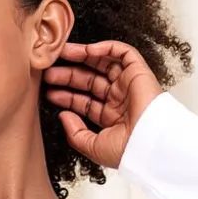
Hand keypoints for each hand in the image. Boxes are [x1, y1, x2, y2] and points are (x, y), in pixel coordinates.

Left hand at [43, 39, 163, 169]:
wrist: (148, 143)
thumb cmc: (127, 150)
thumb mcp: (93, 147)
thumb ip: (75, 133)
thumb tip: (63, 116)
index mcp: (111, 118)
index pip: (85, 102)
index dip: (66, 96)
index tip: (50, 92)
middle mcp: (119, 99)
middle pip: (90, 81)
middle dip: (69, 75)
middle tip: (49, 72)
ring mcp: (128, 85)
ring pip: (102, 63)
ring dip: (82, 56)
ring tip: (62, 52)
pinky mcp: (138, 71)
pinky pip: (122, 52)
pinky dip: (105, 48)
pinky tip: (87, 51)